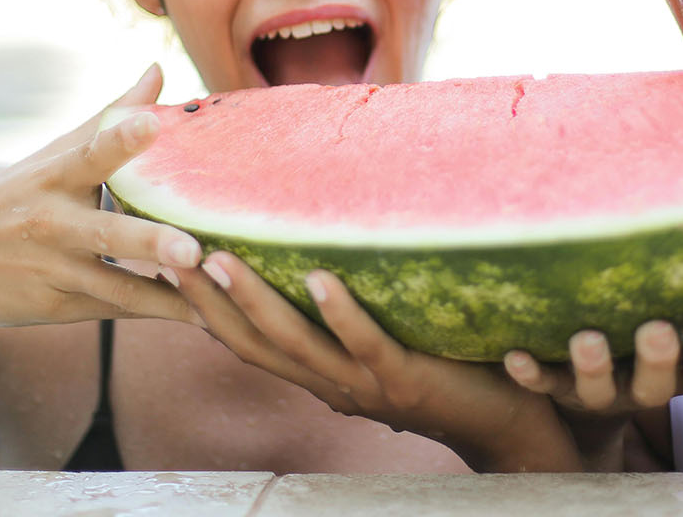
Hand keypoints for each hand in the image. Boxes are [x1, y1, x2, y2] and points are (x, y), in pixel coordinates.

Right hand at [0, 64, 203, 327]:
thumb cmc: (11, 197)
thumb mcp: (52, 154)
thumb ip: (111, 116)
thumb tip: (159, 69)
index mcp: (56, 177)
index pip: (90, 152)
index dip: (121, 138)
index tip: (153, 124)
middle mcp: (55, 224)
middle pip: (109, 233)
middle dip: (152, 242)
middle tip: (194, 248)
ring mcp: (57, 270)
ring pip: (118, 286)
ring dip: (168, 295)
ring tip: (217, 300)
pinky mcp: (60, 308)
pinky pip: (118, 310)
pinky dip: (158, 312)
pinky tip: (205, 316)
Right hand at [169, 252, 581, 471]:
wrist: (512, 427)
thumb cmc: (453, 373)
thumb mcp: (388, 347)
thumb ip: (354, 318)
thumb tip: (323, 256)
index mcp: (324, 377)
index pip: (250, 344)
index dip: (206, 310)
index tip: (170, 264)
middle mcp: (334, 385)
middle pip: (257, 344)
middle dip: (212, 302)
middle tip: (173, 254)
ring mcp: (368, 384)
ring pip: (298, 344)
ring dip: (257, 302)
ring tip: (221, 259)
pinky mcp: (407, 377)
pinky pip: (366, 343)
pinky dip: (340, 312)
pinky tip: (319, 277)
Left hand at [501, 324, 682, 468]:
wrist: (583, 403)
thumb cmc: (642, 340)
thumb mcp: (679, 329)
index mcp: (678, 374)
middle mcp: (641, 387)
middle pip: (655, 386)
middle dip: (658, 359)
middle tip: (658, 331)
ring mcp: (599, 392)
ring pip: (597, 389)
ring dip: (594, 366)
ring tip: (587, 339)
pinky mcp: (558, 388)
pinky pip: (543, 383)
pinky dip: (531, 372)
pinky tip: (515, 356)